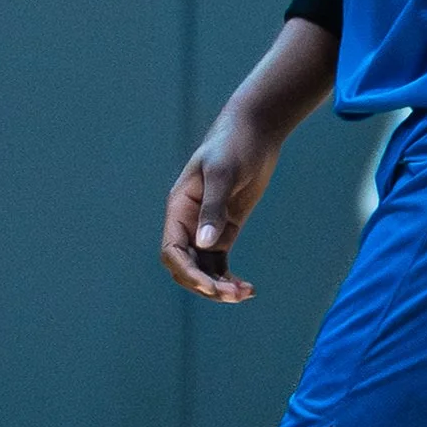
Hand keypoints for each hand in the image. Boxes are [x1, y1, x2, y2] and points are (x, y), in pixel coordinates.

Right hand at [161, 104, 287, 302]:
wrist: (254, 132)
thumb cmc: (233, 146)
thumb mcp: (222, 174)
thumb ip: (213, 209)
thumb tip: (204, 245)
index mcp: (179, 209)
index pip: (172, 251)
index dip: (186, 272)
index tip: (209, 285)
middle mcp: (189, 222)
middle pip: (186, 266)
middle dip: (205, 284)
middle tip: (233, 294)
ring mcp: (207, 227)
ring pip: (204, 269)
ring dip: (219, 286)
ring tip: (244, 293)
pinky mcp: (225, 228)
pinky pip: (220, 263)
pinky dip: (229, 278)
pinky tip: (247, 289)